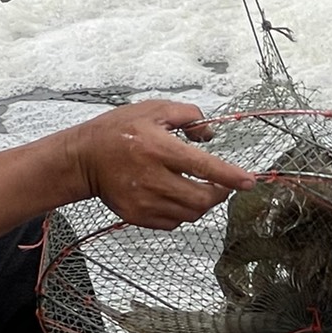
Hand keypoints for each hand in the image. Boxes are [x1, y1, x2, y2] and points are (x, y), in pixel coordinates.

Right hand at [73, 101, 257, 229]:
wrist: (82, 159)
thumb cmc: (116, 132)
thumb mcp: (152, 109)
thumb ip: (187, 116)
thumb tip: (210, 134)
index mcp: (158, 148)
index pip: (204, 167)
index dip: (230, 176)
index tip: (248, 181)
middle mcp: (152, 178)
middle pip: (203, 198)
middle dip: (220, 193)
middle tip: (222, 184)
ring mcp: (144, 201)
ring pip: (192, 213)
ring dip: (202, 203)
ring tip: (198, 187)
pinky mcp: (138, 216)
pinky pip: (174, 222)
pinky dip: (183, 212)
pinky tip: (176, 196)